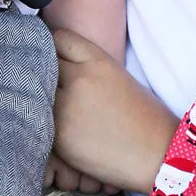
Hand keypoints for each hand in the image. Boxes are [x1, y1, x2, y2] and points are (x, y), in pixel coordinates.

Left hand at [52, 28, 177, 193]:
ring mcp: (65, 108)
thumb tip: (61, 68)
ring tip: (47, 107)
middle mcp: (78, 79)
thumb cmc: (146, 119)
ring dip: (39, 98)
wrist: (159, 156)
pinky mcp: (59, 136)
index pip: (59, 38)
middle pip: (42, 64)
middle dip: (43, 72)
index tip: (53, 56)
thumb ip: (87, 69)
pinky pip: (39, 120)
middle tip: (46, 82)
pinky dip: (42, 122)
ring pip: (36, 93)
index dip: (54, 47)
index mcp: (98, 61)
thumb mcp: (119, 79)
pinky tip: (55, 128)